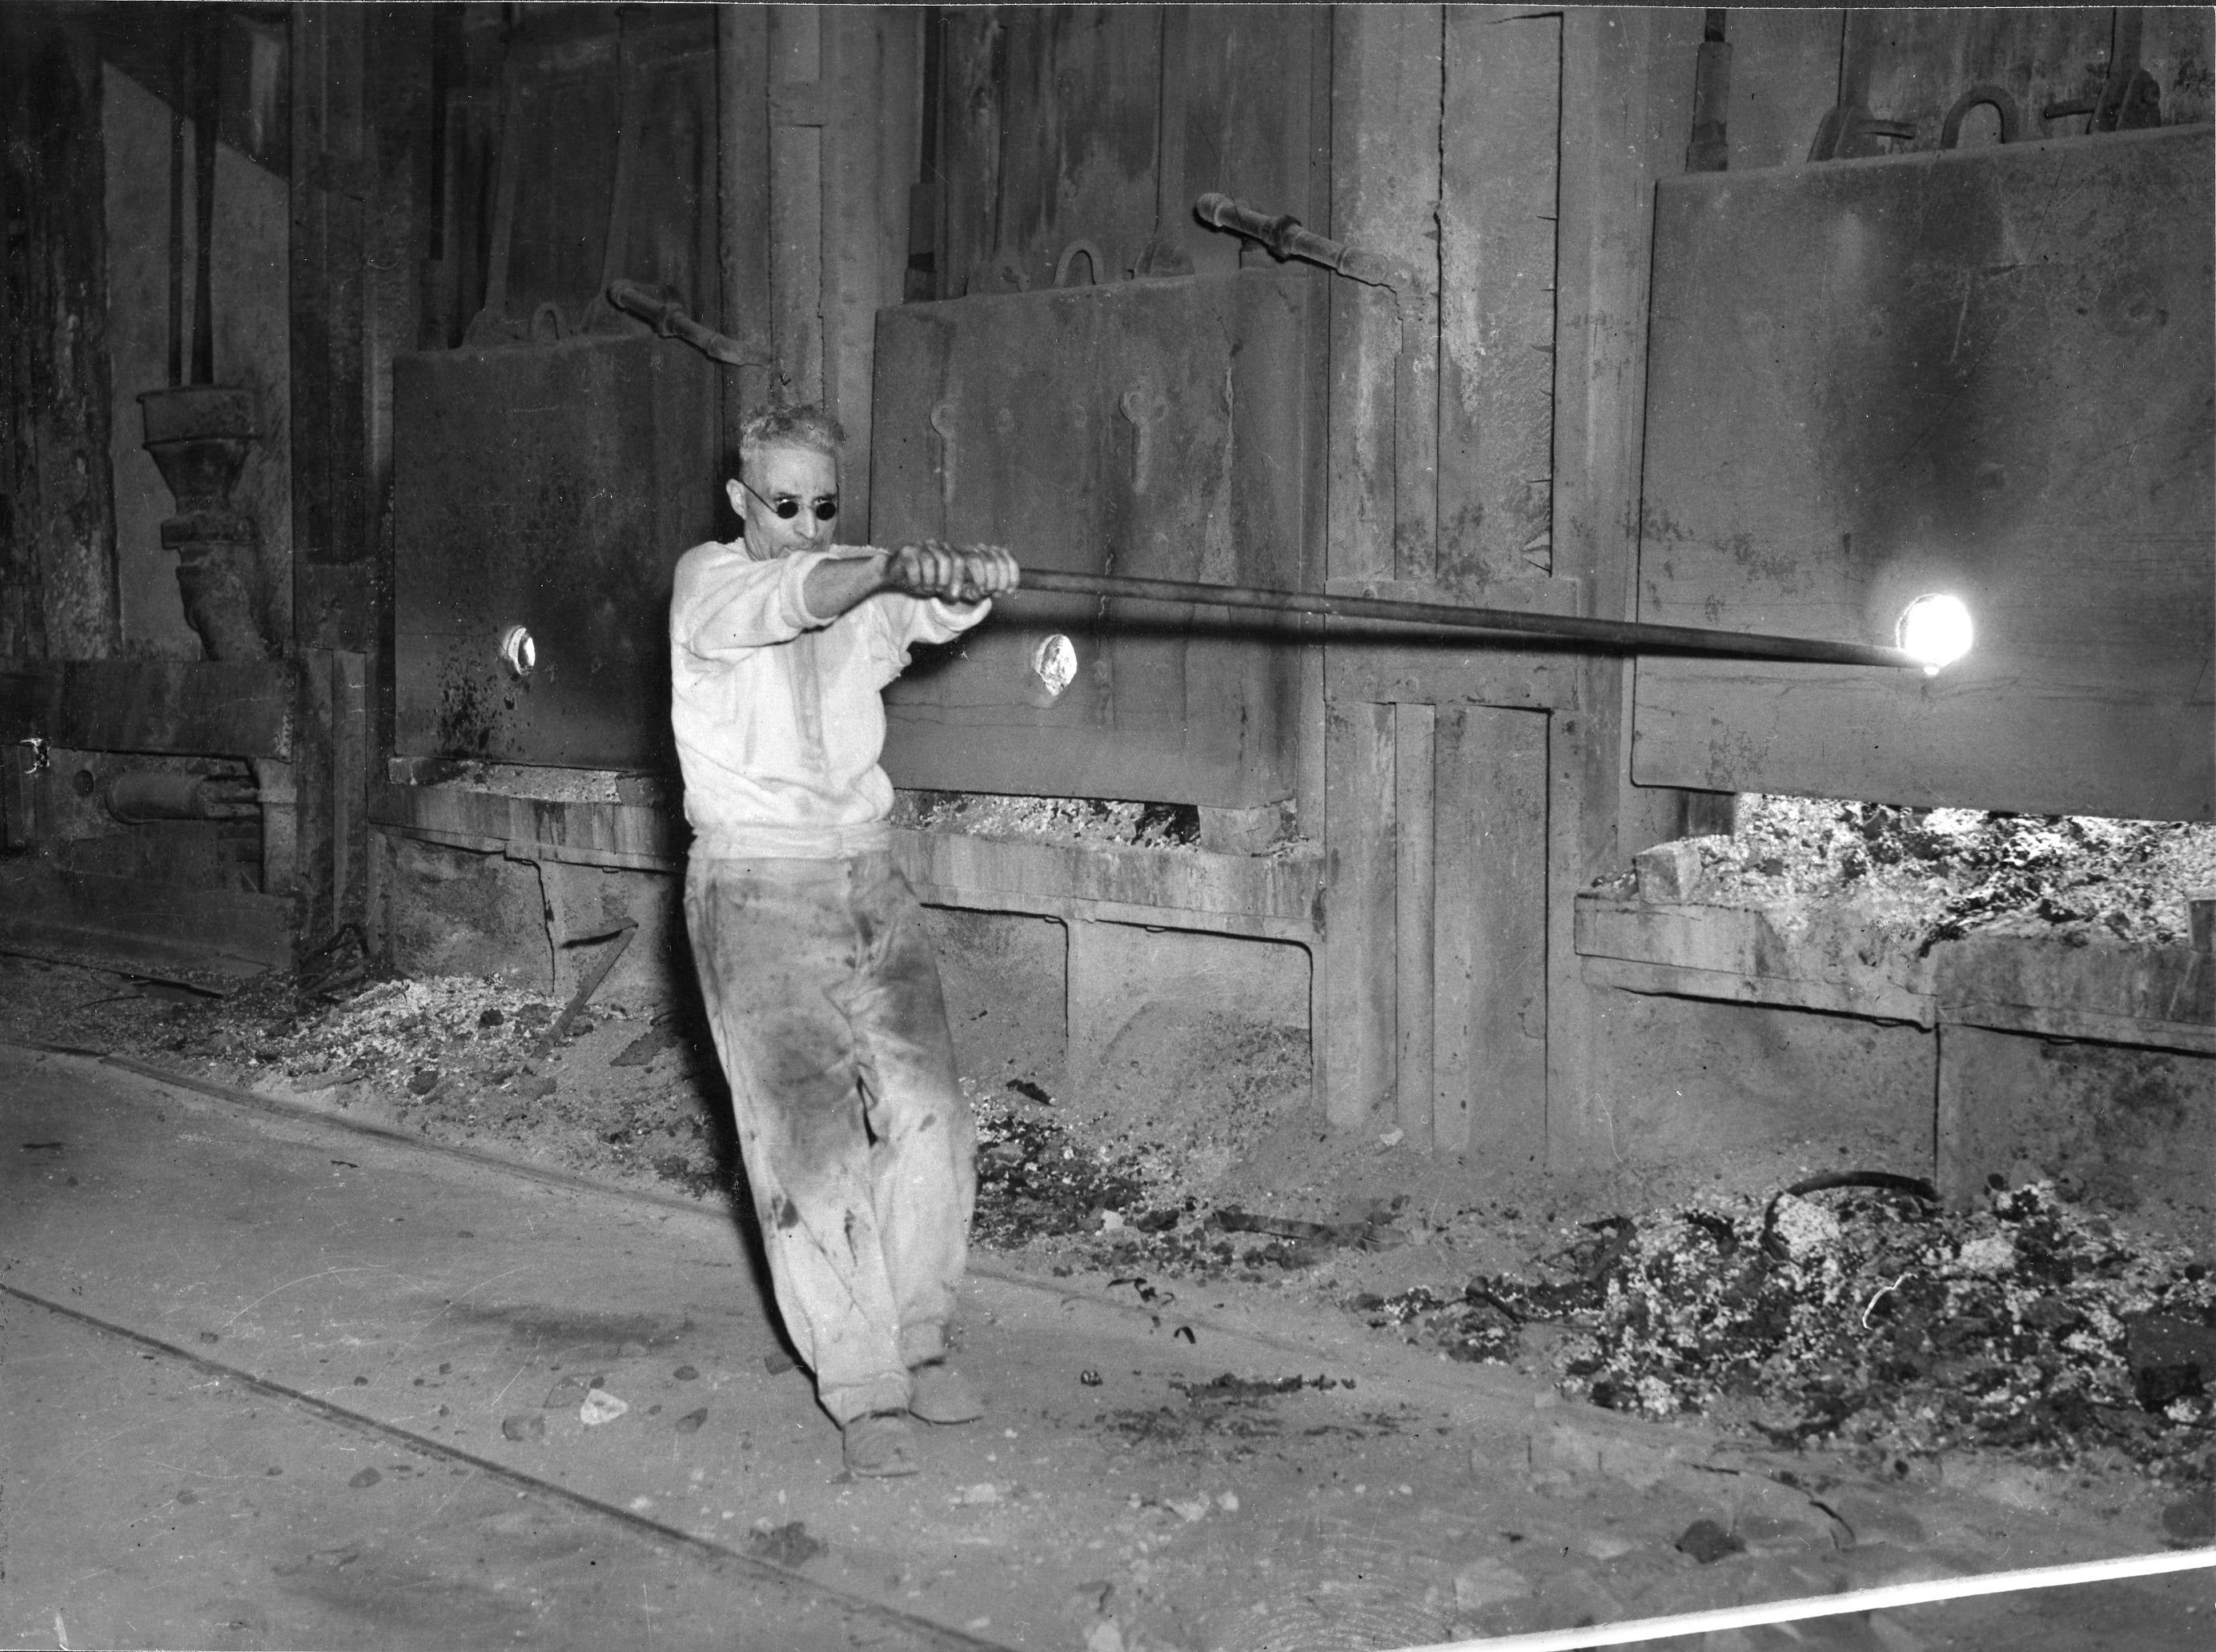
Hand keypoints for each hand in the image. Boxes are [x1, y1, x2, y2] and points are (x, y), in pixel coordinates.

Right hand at [884, 541, 1020, 603]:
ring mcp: (923, 547)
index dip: (981, 573)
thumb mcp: (947, 587)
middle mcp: (940, 547)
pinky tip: (916, 585)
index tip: (984, 589)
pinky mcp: (906, 551)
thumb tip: (983, 593)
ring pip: (934, 561)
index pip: (974, 557)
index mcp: (952, 553)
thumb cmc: (925, 581)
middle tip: (947, 595)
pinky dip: (917, 579)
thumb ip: (964, 589)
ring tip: (927, 589)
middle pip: (955, 560)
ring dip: (932, 581)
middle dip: (953, 581)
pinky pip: (915, 565)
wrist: (895, 574)